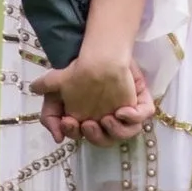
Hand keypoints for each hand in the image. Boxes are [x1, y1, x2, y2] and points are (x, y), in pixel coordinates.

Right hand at [37, 50, 152, 135]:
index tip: (68, 120)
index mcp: (89, 120)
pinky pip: (142, 117)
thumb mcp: (55, 89)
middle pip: (104, 140)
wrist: (97, 50)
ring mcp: (125, 112)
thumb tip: (57, 138)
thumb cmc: (78, 70)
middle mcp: (108, 120)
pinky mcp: (139, 102)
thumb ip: (48, 113)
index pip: (83, 136)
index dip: (75, 132)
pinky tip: (122, 110)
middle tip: (88, 123)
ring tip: (107, 118)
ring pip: (125, 134)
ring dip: (115, 131)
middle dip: (95, 136)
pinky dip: (134, 118)